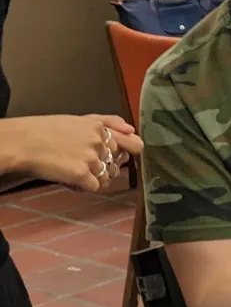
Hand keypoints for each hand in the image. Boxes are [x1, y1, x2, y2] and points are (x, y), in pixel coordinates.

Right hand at [3, 114, 141, 191]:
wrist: (23, 143)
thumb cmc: (46, 131)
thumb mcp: (80, 119)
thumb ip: (109, 122)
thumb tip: (132, 130)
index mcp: (100, 128)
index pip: (130, 144)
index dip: (122, 154)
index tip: (113, 158)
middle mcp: (100, 142)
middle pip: (117, 163)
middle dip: (104, 167)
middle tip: (83, 166)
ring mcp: (92, 158)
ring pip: (108, 176)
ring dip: (95, 179)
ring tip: (76, 173)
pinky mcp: (81, 174)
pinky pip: (95, 187)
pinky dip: (84, 187)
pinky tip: (71, 180)